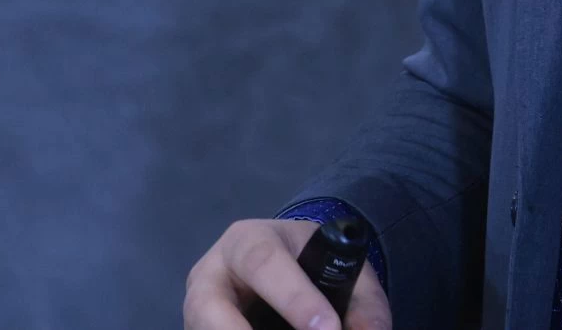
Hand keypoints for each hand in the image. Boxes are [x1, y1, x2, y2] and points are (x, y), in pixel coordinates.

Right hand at [183, 218, 392, 329]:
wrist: (285, 266)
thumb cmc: (310, 262)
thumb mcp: (342, 268)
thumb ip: (364, 304)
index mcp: (249, 241)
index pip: (265, 263)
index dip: (294, 299)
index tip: (327, 328)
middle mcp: (211, 273)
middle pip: (209, 306)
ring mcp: (196, 309)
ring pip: (202, 328)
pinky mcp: (197, 329)